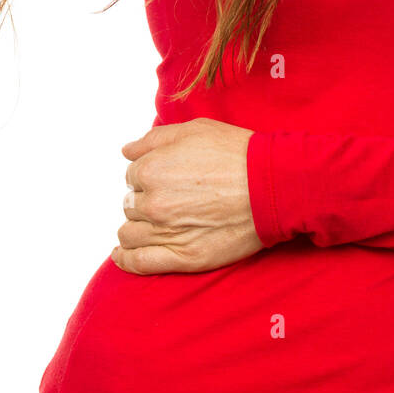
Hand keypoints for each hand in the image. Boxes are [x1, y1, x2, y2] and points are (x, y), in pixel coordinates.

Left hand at [112, 118, 263, 274]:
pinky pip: (139, 263)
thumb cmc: (237, 153)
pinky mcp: (182, 257)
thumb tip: (127, 151)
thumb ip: (153, 140)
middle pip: (130, 205)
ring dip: (137, 228)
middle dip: (144, 201)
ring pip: (129, 234)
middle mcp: (153, 203)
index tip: (166, 178)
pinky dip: (126, 260)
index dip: (148, 175)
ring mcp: (166, 233)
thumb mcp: (194, 130)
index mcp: (152, 170)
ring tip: (153, 224)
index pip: (132, 176)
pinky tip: (122, 255)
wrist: (271, 185)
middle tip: (170, 198)